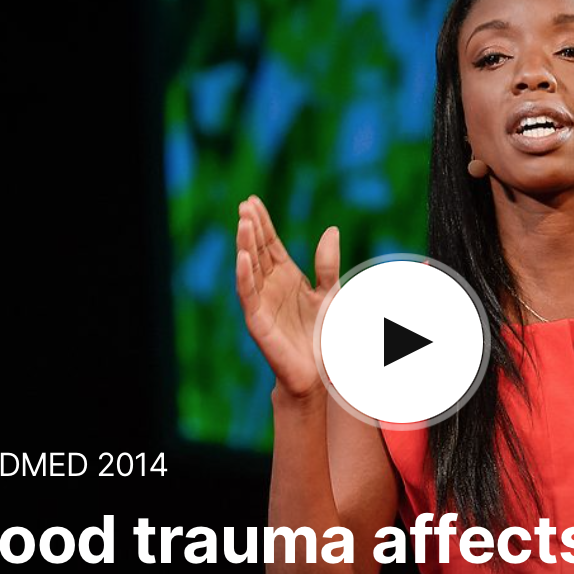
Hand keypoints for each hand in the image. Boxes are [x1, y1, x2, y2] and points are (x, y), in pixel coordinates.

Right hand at [234, 196, 340, 401]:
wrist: (318, 373)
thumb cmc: (322, 335)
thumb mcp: (330, 292)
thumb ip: (327, 264)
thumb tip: (332, 229)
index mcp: (286, 276)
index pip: (269, 244)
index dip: (262, 223)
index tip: (253, 200)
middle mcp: (270, 286)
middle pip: (257, 250)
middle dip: (251, 228)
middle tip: (244, 204)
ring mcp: (261, 302)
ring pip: (249, 268)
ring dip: (245, 245)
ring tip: (243, 222)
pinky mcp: (257, 321)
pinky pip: (248, 295)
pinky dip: (244, 276)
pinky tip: (242, 256)